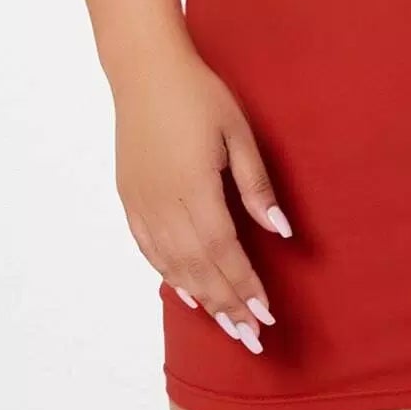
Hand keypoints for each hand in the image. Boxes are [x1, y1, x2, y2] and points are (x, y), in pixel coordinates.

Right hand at [113, 44, 291, 352]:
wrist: (145, 71)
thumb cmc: (199, 95)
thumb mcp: (238, 132)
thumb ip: (256, 185)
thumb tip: (280, 231)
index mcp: (195, 188)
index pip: (224, 252)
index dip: (245, 286)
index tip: (266, 314)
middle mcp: (164, 204)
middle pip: (198, 268)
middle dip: (227, 306)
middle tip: (252, 338)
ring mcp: (142, 204)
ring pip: (172, 265)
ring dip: (201, 299)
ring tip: (226, 326)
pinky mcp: (130, 199)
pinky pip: (149, 250)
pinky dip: (170, 276)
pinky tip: (186, 292)